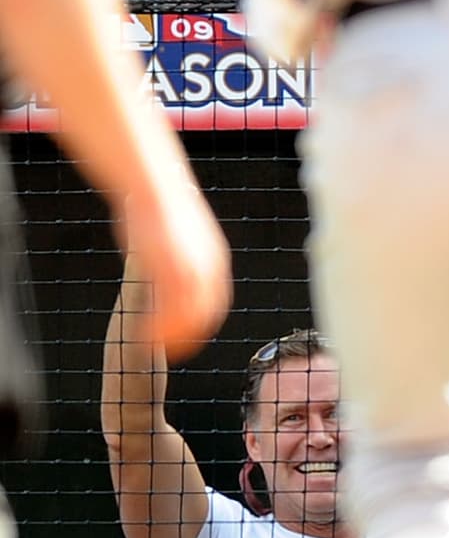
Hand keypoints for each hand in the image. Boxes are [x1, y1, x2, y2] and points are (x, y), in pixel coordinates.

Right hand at [122, 181, 230, 361]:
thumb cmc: (160, 205)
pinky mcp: (174, 274)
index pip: (215, 298)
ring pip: (189, 317)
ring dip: (173, 336)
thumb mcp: (174, 231)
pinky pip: (169, 313)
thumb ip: (174, 247)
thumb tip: (167, 243)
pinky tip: (145, 337)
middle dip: (191, 332)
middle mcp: (210, 268)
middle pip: (207, 312)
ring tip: (157, 347)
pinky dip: (159, 329)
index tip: (191, 331)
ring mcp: (194, 272)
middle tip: (177, 348)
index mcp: (213, 259)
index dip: (202, 317)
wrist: (157, 189)